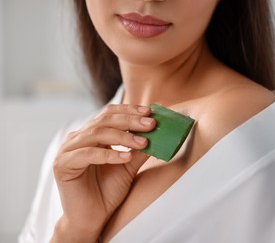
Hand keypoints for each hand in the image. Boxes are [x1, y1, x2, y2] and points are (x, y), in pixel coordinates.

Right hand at [51, 105, 155, 241]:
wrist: (92, 218)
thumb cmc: (108, 191)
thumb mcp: (128, 166)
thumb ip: (139, 149)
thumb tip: (157, 133)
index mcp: (91, 134)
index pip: (110, 113)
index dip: (129, 110)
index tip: (149, 113)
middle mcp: (78, 138)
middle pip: (105, 121)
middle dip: (130, 121)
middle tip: (150, 124)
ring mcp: (68, 150)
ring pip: (97, 134)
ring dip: (122, 137)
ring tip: (143, 143)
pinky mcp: (63, 164)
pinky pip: (87, 154)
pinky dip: (108, 154)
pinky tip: (125, 157)